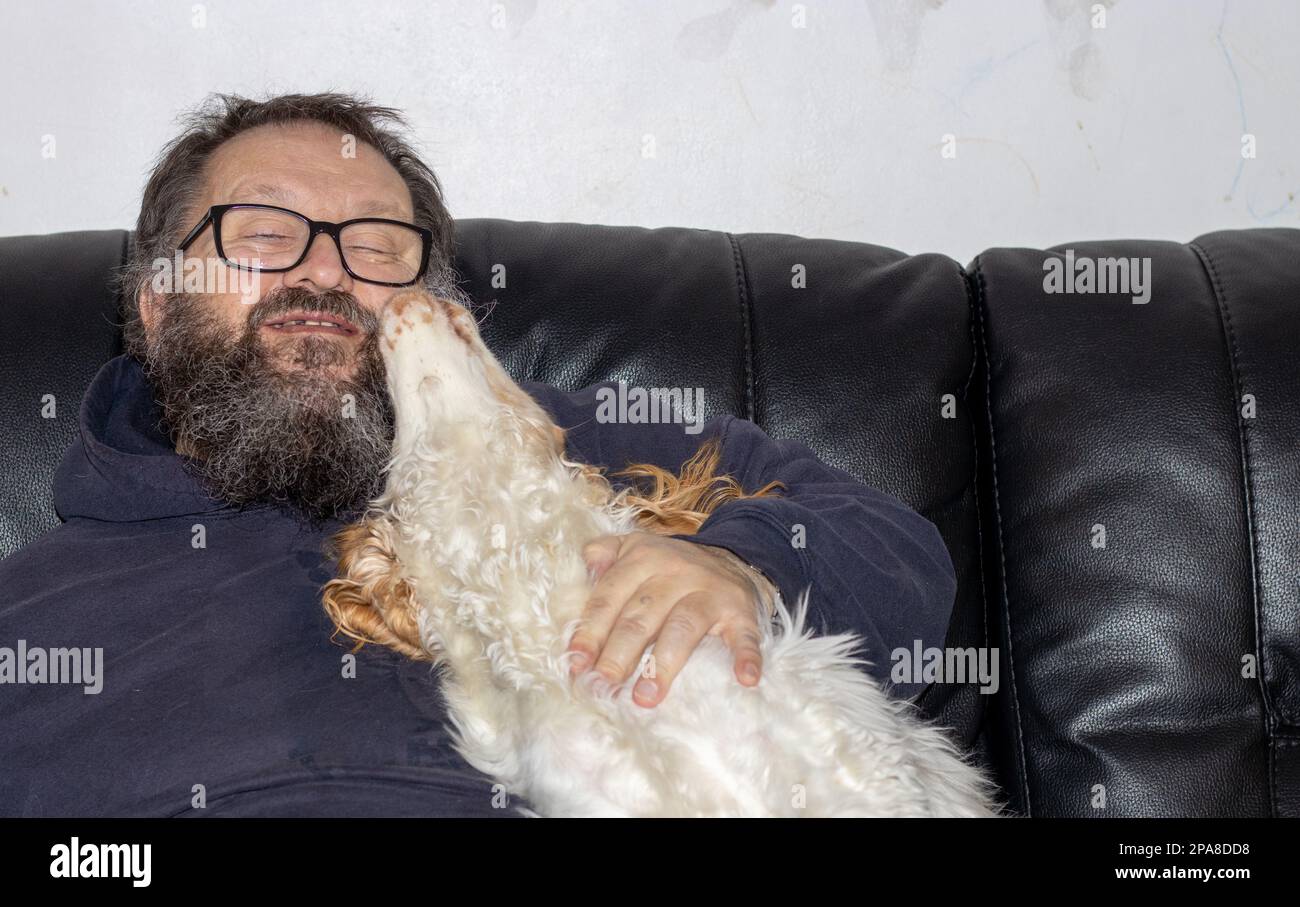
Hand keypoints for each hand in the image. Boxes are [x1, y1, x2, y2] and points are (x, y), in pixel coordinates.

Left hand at [567, 531, 777, 707]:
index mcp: (642, 558)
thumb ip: (603, 553)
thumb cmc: (671, 568)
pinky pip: (744, 635)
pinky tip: (744, 679)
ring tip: (646, 696)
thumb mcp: (634, 548)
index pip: (609, 597)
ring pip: (683, 628)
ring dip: (665, 663)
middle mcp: (675, 571)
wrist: (735, 560)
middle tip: (604, 687)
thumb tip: (585, 569)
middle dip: (619, 654)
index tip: (577, 665)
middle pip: (641, 616)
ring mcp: (710, 592)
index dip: (590, 632)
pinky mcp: (741, 612)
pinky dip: (745, 656)